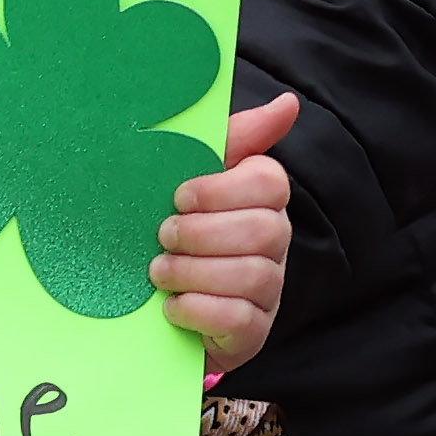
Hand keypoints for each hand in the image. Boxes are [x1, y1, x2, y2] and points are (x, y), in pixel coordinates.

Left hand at [155, 92, 301, 377]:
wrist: (148, 307)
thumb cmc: (175, 233)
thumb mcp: (189, 181)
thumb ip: (233, 140)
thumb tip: (288, 104)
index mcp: (260, 201)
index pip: (269, 181)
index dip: (221, 189)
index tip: (179, 196)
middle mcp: (273, 244)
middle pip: (263, 229)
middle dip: (203, 233)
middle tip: (162, 236)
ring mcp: (267, 291)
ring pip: (253, 275)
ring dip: (194, 271)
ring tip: (159, 272)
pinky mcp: (251, 332)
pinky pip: (239, 318)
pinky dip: (198, 310)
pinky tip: (171, 306)